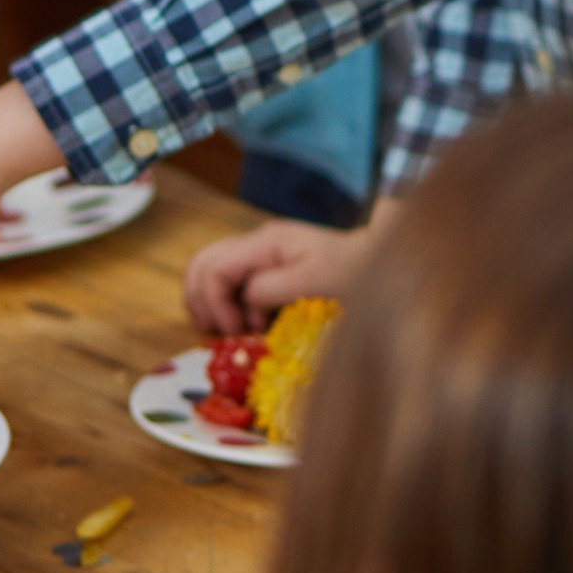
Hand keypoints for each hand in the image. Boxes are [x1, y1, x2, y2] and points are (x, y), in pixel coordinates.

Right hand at [184, 212, 382, 334]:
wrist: (372, 262)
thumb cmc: (349, 269)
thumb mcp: (314, 279)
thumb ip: (273, 287)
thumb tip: (245, 300)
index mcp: (265, 241)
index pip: (214, 268)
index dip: (215, 303)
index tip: (235, 330)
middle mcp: (256, 243)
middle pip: (201, 264)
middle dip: (201, 301)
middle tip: (221, 331)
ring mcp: (258, 253)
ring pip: (207, 270)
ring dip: (208, 302)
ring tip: (227, 327)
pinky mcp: (263, 268)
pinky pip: (226, 281)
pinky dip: (222, 302)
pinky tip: (243, 321)